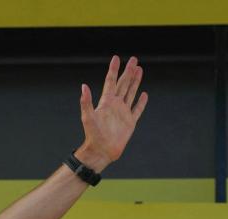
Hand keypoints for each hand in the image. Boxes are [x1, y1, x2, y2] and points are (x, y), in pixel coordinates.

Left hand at [76, 56, 148, 171]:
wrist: (101, 151)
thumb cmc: (92, 135)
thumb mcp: (87, 117)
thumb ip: (86, 102)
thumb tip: (83, 86)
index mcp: (106, 102)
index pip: (110, 81)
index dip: (113, 70)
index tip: (116, 58)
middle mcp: (115, 105)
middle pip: (123, 84)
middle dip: (128, 72)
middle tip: (134, 59)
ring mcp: (123, 113)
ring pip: (131, 93)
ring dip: (135, 81)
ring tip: (140, 70)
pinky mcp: (130, 122)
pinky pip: (137, 110)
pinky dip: (141, 102)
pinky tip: (144, 94)